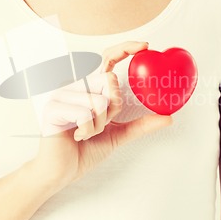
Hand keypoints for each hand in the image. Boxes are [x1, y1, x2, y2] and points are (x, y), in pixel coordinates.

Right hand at [32, 41, 172, 186]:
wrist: (62, 172)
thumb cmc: (85, 151)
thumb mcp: (119, 135)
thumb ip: (141, 124)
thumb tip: (168, 117)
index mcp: (89, 88)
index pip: (108, 60)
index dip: (126, 49)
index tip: (145, 47)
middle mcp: (75, 86)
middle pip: (109, 81)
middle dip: (112, 109)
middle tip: (99, 124)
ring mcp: (61, 95)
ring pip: (99, 100)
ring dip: (98, 125)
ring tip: (84, 133)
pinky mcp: (53, 107)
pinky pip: (84, 114)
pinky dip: (87, 130)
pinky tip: (76, 136)